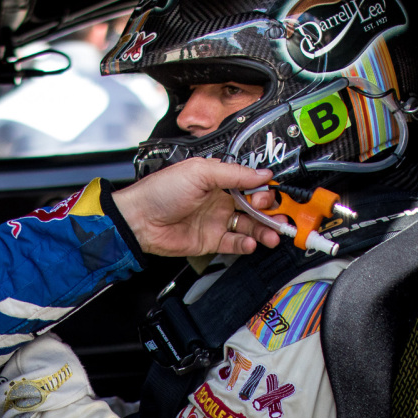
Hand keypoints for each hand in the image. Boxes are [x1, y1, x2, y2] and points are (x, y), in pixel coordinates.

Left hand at [111, 158, 279, 256]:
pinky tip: (250, 242)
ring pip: (250, 226)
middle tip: (277, 215)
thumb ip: (234, 174)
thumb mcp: (200, 173)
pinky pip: (235, 243)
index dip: (264, 189)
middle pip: (255, 206)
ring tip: (273, 234)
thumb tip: (263, 174)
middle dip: (270, 211)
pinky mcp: (211, 240)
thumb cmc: (161, 191)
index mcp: (218, 179)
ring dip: (264, 230)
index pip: (251, 183)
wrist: (140, 219)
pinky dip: (247, 244)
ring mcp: (216, 221)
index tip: (271, 194)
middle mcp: (220, 199)